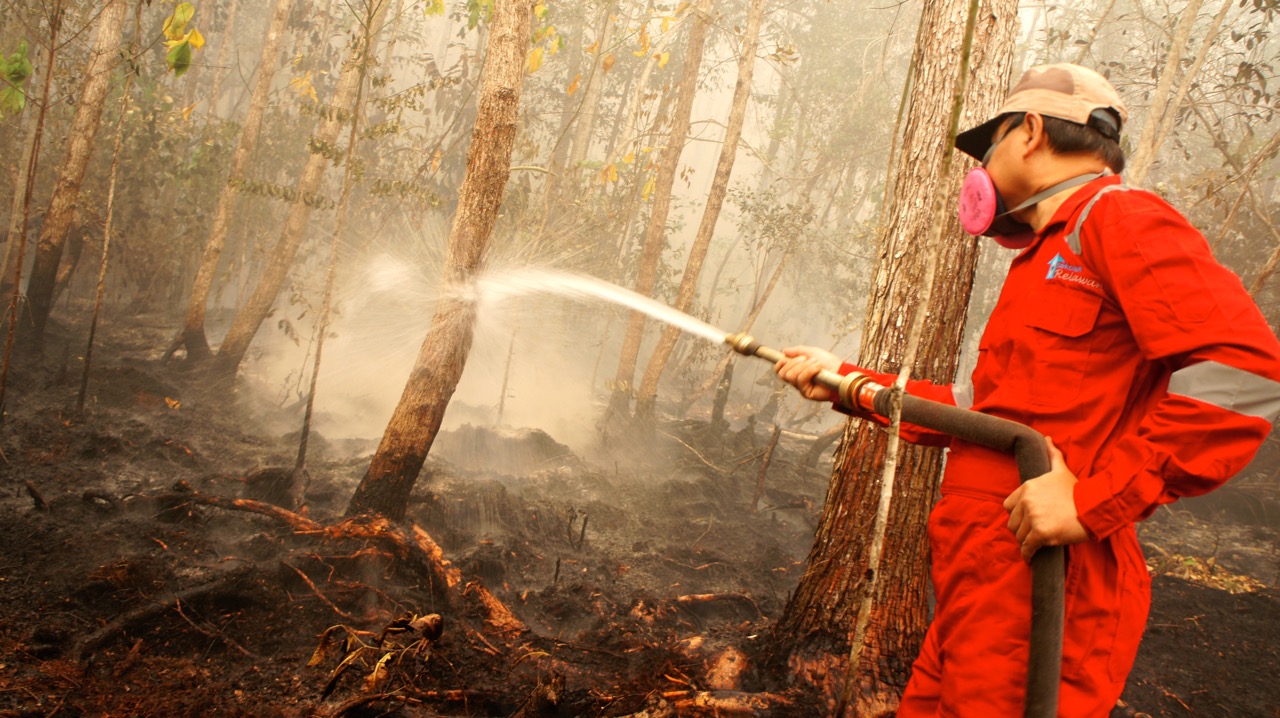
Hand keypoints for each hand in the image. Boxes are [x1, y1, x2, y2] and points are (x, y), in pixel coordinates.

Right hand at [774, 346, 840, 401]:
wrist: (841, 371)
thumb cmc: (829, 363)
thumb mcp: (812, 352)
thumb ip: (797, 351)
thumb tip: (784, 351)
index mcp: (796, 370)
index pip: (780, 370)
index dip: (779, 364)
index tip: (784, 357)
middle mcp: (797, 380)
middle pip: (783, 373)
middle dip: (794, 363)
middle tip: (806, 358)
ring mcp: (801, 387)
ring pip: (791, 376)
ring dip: (804, 366)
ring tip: (816, 363)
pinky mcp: (806, 393)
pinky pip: (800, 380)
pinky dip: (809, 371)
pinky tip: (818, 369)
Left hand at [1003, 437, 1089, 561]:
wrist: (1095, 507)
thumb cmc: (1078, 491)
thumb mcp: (1061, 470)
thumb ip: (1052, 456)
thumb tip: (1047, 439)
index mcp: (1027, 487)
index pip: (1008, 506)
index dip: (1017, 514)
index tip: (1026, 519)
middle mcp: (1027, 501)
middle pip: (1013, 522)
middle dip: (1021, 529)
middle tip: (1032, 533)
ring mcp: (1034, 518)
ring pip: (1019, 536)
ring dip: (1025, 541)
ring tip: (1034, 544)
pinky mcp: (1042, 533)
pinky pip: (1027, 548)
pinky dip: (1027, 554)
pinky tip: (1030, 557)